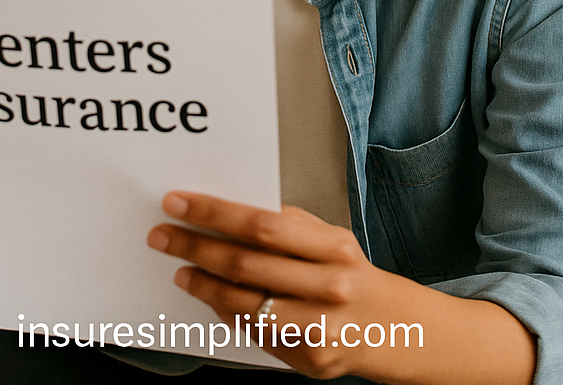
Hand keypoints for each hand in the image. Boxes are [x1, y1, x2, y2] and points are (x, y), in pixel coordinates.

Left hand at [147, 192, 536, 384]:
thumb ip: (287, 229)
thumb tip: (225, 214)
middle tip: (162, 235)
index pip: (264, 224)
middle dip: (196, 246)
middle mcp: (330, 287)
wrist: (400, 331)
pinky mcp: (310, 360)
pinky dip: (227, 312)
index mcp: (335, 247)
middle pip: (247, 264)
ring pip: (244, 304)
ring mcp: (320, 328)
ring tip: (180, 269)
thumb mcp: (330, 239)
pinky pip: (255, 332)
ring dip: (203, 284)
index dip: (216, 213)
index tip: (178, 202)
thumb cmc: (354, 273)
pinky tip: (210, 297)